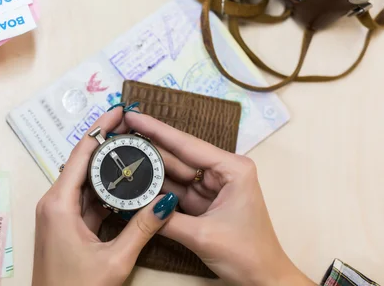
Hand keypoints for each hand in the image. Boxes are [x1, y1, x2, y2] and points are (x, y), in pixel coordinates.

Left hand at [32, 108, 178, 285]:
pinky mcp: (66, 225)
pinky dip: (106, 190)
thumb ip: (142, 229)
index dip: (101, 129)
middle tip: (134, 127)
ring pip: (86, 181)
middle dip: (108, 143)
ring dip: (108, 167)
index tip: (119, 111)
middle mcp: (55, 202)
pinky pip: (87, 199)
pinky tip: (127, 183)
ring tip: (134, 149)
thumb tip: (166, 202)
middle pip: (83, 162)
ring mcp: (59, 214)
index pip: (81, 154)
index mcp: (59, 204)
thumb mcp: (115, 260)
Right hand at [123, 112, 313, 285]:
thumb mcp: (203, 236)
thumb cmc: (247, 255)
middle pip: (178, 155)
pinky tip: (135, 178)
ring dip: (149, 166)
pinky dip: (156, 187)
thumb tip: (134, 207)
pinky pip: (175, 189)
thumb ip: (166, 219)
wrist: (264, 280)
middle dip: (149, 144)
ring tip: (121, 152)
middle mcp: (223, 171)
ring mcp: (212, 186)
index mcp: (232, 169)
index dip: (156, 129)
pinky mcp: (204, 201)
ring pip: (174, 172)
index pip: (187, 144)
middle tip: (119, 132)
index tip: (132, 114)